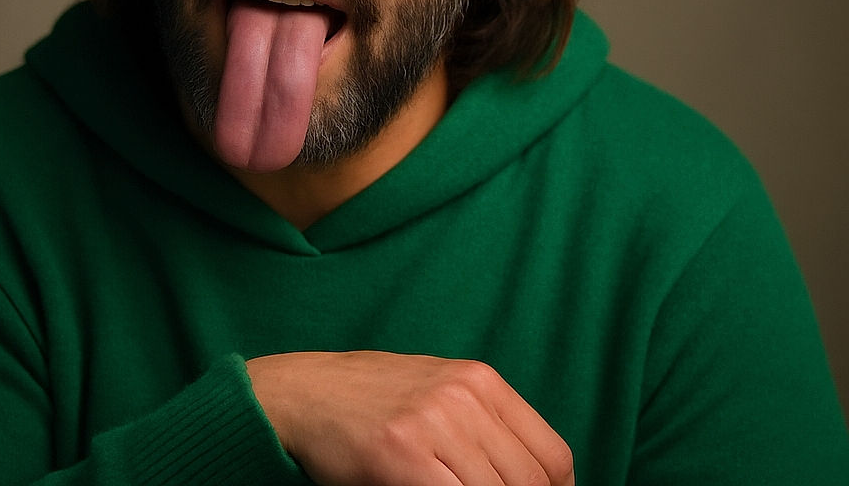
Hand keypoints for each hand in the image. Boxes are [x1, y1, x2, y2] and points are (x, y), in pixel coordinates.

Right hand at [246, 351, 573, 485]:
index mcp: (480, 381)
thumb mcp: (440, 393)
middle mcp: (464, 396)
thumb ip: (485, 425)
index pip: (553, 457)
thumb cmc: (374, 399)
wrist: (305, 393)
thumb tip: (535, 478)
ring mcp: (433, 422)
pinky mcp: (402, 454)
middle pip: (530, 483)